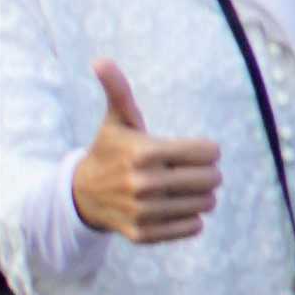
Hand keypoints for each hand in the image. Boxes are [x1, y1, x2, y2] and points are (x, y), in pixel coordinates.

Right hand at [69, 59, 215, 244]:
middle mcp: (144, 184)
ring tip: (179, 189)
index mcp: (144, 153)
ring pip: (206, 204)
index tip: (191, 151)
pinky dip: (190, 218)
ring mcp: (143, 211)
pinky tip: (173, 207)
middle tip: (188, 171)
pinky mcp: (144, 234)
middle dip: (206, 173)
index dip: (205, 150)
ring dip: (200, 196)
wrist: (82, 195)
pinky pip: (193, 227)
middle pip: (212, 179)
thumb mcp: (116, 121)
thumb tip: (100, 60)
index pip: (210, 152)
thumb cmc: (110, 151)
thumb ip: (118, 91)